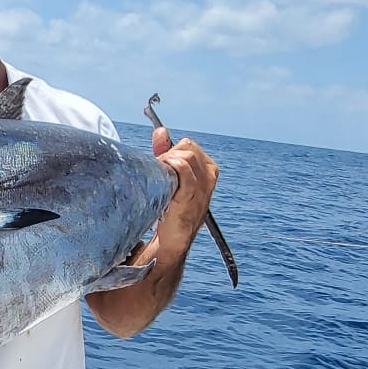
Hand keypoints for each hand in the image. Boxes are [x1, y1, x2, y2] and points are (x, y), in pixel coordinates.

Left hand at [151, 127, 219, 253]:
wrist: (175, 237)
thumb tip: (160, 131)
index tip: (161, 163)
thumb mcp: (173, 176)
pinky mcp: (190, 195)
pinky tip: (163, 176)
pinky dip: (171, 166)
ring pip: (185, 156)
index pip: (189, 145)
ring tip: (160, 175)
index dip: (171, 150)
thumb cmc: (173, 206)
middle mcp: (209, 176)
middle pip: (187, 147)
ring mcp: (202, 186)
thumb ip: (166, 151)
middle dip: (169, 153)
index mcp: (208, 169)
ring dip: (167, 160)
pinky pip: (182, 169)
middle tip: (159, 169)